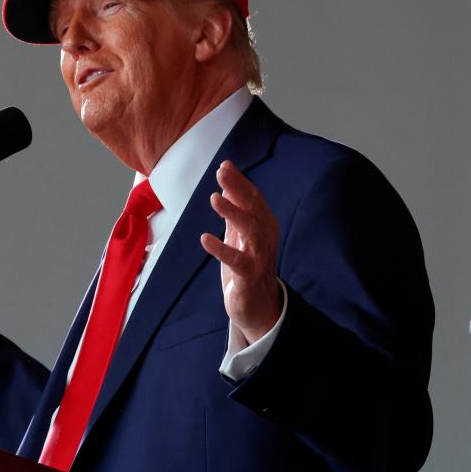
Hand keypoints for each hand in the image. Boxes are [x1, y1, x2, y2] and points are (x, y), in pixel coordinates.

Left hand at [200, 160, 282, 344]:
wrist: (259, 306)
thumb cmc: (248, 265)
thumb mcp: (239, 234)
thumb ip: (235, 210)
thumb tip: (225, 182)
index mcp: (264, 225)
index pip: (254, 198)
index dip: (240, 182)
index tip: (225, 165)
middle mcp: (265, 238)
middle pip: (254, 208)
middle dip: (238, 189)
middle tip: (222, 173)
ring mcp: (258, 257)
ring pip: (250, 230)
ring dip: (233, 213)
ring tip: (215, 198)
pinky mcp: (249, 276)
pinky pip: (237, 261)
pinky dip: (221, 249)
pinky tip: (205, 238)